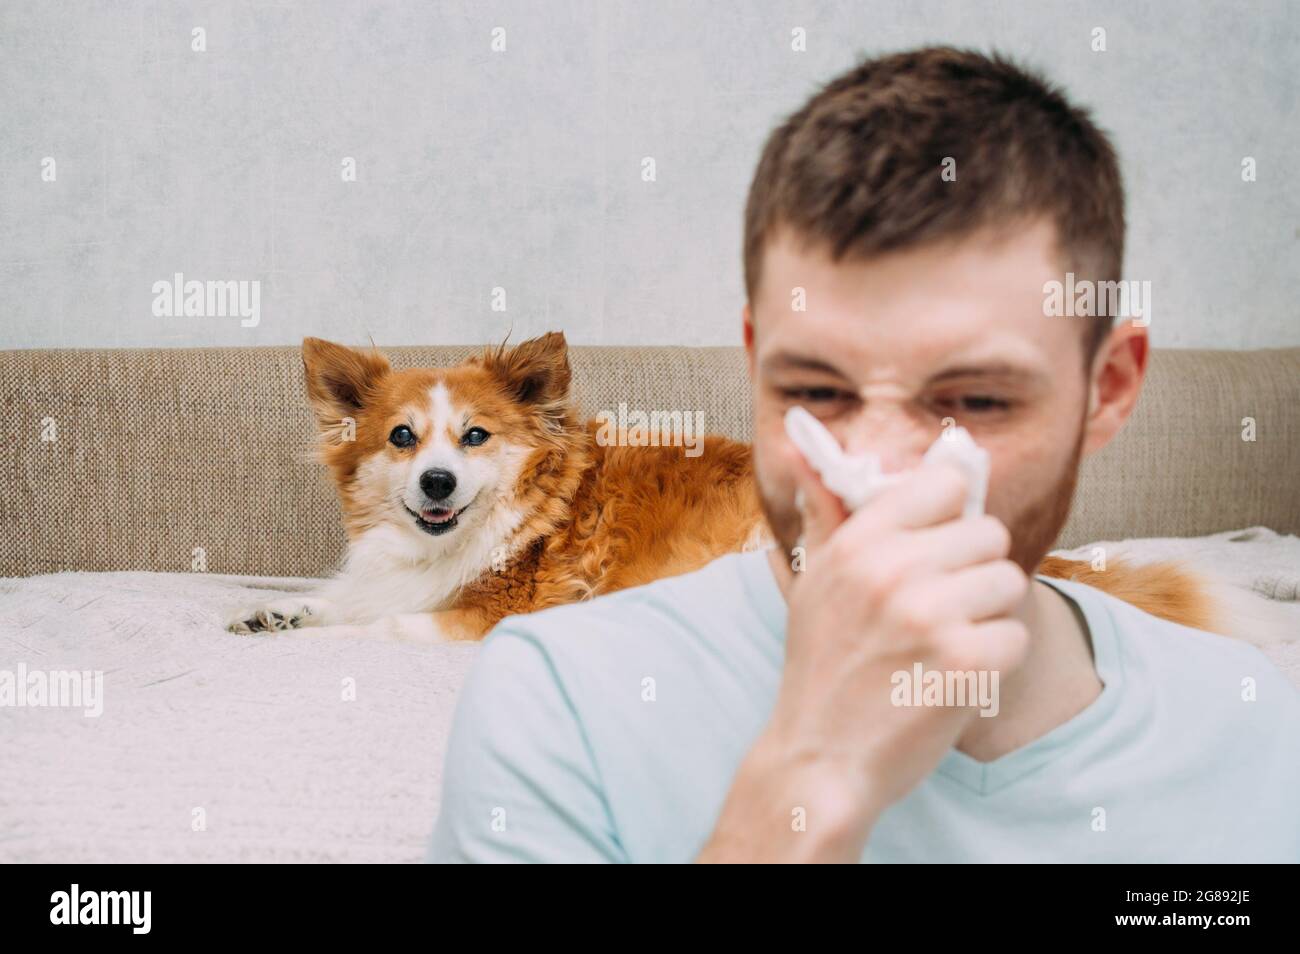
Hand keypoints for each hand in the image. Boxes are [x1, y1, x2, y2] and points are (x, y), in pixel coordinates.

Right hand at [700, 452, 1028, 861]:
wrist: (821, 758)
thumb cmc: (822, 665)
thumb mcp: (813, 580)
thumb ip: (826, 514)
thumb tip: (800, 448)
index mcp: (857, 540)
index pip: (944, 484)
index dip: (948, 517)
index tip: (933, 549)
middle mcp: (893, 568)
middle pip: (989, 534)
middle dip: (973, 572)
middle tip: (936, 611)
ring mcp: (931, 614)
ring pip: (1009, 582)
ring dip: (988, 617)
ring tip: (943, 645)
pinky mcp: (966, 662)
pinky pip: (1017, 635)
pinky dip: (995, 662)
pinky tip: (953, 677)